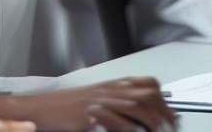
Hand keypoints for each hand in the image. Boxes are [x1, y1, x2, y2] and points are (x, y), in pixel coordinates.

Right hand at [0, 77, 177, 131]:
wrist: (38, 110)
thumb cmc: (63, 108)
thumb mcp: (93, 100)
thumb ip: (116, 103)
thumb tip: (139, 111)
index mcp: (111, 85)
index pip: (147, 84)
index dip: (165, 100)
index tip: (173, 116)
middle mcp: (108, 91)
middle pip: (146, 95)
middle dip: (164, 113)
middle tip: (172, 128)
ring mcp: (99, 102)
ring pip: (137, 106)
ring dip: (154, 122)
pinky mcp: (90, 116)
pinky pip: (118, 123)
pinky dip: (132, 131)